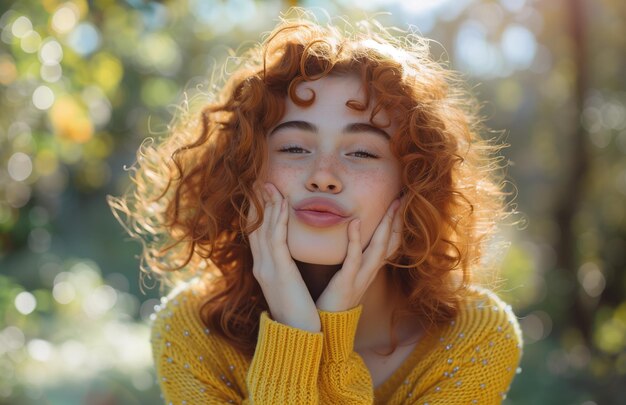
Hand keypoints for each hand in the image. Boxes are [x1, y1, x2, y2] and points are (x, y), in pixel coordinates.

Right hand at [247, 183, 320, 331]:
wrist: (296, 336)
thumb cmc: (297, 314)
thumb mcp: (287, 287)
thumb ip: (285, 271)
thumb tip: (288, 260)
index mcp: (263, 269)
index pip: (257, 235)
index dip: (257, 214)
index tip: (261, 196)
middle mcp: (261, 265)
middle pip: (256, 228)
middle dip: (259, 204)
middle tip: (261, 182)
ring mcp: (267, 268)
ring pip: (265, 229)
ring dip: (268, 205)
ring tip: (270, 185)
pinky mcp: (279, 271)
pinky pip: (277, 239)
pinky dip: (279, 219)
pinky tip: (282, 203)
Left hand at [316, 198, 402, 311]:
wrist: (328, 327)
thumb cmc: (334, 300)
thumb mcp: (349, 277)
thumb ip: (354, 260)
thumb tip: (355, 242)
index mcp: (371, 270)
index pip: (390, 243)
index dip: (397, 224)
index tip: (401, 203)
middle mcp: (371, 272)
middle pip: (390, 242)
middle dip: (397, 219)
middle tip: (403, 197)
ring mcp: (361, 277)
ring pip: (379, 248)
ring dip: (386, 225)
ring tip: (391, 205)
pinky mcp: (347, 282)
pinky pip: (354, 258)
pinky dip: (354, 239)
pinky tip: (354, 221)